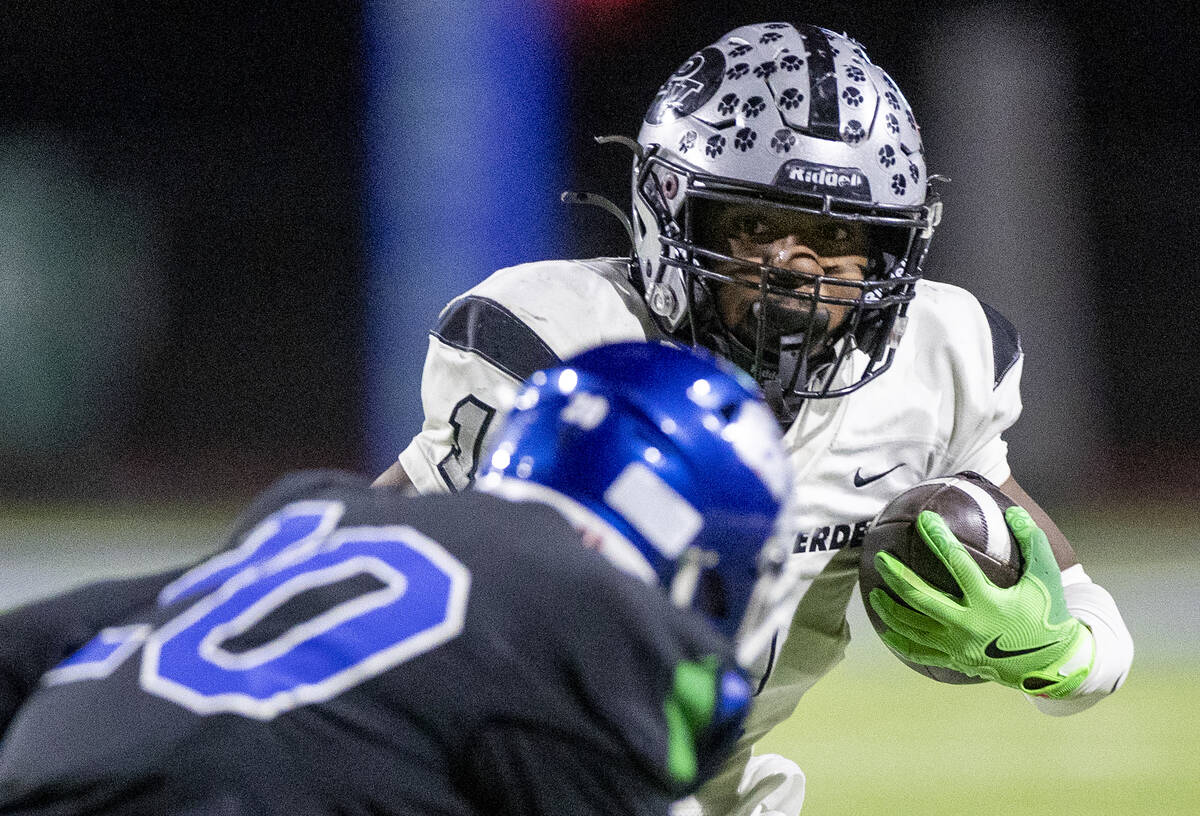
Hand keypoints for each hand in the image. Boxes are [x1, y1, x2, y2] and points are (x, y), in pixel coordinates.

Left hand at [867, 506, 1092, 696]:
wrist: (1050, 664)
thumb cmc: (1046, 615)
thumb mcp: (1045, 577)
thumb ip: (1031, 542)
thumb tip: (1013, 511)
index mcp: (988, 601)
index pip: (957, 563)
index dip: (939, 538)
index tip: (924, 519)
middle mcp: (968, 624)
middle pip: (920, 597)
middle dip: (896, 576)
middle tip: (880, 558)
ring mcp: (957, 646)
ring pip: (912, 627)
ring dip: (889, 609)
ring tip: (873, 592)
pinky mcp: (953, 661)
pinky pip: (918, 652)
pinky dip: (898, 640)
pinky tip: (885, 629)